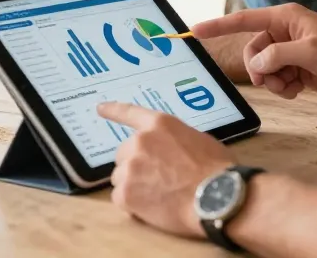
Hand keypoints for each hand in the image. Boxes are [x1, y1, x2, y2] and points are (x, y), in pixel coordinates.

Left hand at [96, 102, 235, 237]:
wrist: (217, 197)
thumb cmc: (215, 169)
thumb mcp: (198, 140)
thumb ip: (174, 140)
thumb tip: (169, 150)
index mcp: (159, 125)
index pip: (131, 113)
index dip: (114, 110)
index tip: (99, 108)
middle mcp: (139, 142)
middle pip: (124, 154)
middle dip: (135, 165)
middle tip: (156, 179)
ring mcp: (130, 168)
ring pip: (121, 178)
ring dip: (133, 185)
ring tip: (157, 196)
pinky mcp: (125, 194)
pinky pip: (120, 199)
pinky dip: (132, 205)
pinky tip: (152, 208)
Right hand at [192, 4, 316, 100]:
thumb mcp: (309, 52)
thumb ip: (277, 56)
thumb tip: (256, 65)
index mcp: (284, 18)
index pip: (244, 20)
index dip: (219, 25)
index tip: (195, 30)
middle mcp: (283, 33)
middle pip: (252, 52)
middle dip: (258, 69)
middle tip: (270, 81)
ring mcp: (290, 52)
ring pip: (263, 69)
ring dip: (272, 82)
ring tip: (291, 86)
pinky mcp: (297, 70)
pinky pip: (276, 80)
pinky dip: (283, 88)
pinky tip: (299, 89)